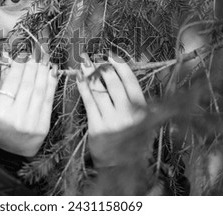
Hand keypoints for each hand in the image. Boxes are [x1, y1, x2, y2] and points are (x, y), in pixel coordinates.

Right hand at [0, 53, 57, 156]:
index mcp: (0, 113)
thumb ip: (4, 83)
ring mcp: (32, 123)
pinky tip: (51, 72)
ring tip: (44, 58)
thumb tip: (9, 58)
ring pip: (40, 90)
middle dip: (32, 65)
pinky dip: (51, 84)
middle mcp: (17, 118)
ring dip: (43, 71)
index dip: (18, 66)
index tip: (22, 55)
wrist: (10, 154)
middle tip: (35, 52)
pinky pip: (49, 100)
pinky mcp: (44, 126)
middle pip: (27, 85)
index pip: (11, 83)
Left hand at [76, 53, 145, 167]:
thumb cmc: (132, 141)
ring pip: (99, 91)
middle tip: (93, 56)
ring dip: (90, 74)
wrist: (121, 167)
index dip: (121, 66)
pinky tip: (79, 79)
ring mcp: (112, 122)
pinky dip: (83, 88)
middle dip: (101, 67)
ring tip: (83, 63)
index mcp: (143, 111)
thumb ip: (137, 102)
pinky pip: (88, 103)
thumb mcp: (143, 122)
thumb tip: (122, 73)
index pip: (131, 83)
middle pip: (113, 84)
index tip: (111, 55)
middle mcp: (128, 115)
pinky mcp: (97, 129)